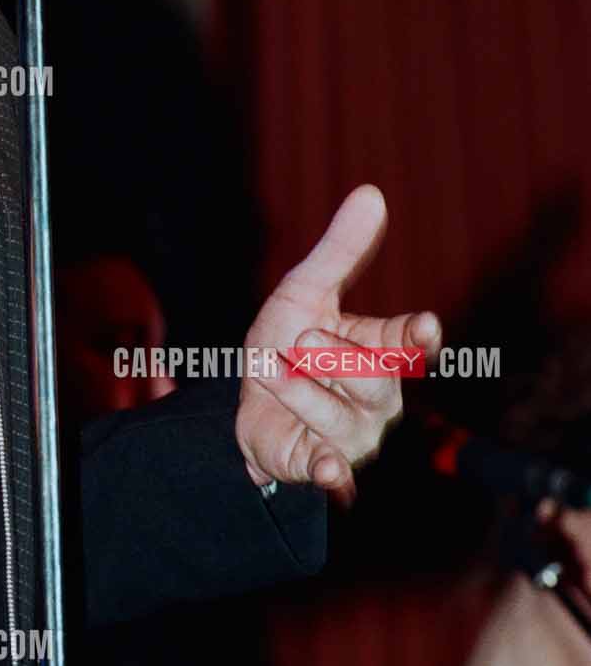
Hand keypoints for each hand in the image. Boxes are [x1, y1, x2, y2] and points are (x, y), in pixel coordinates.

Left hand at [237, 186, 441, 504]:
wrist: (244, 399)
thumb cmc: (286, 341)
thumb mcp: (304, 290)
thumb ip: (340, 251)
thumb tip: (371, 193)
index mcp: (381, 350)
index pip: (410, 343)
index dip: (417, 336)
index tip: (422, 326)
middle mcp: (379, 395)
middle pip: (375, 378)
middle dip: (335, 357)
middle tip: (299, 340)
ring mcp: (355, 434)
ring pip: (341, 415)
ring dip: (299, 390)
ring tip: (270, 370)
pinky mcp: (324, 463)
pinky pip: (334, 471)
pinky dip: (332, 472)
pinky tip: (328, 469)